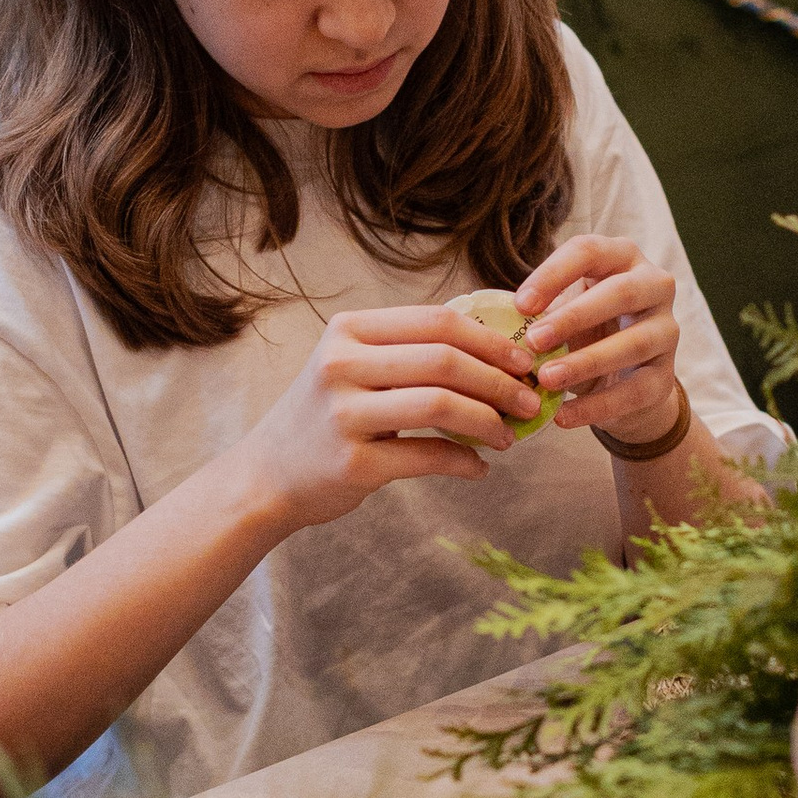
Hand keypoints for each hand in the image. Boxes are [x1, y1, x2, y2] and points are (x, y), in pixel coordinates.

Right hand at [234, 303, 540, 533]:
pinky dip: (464, 462)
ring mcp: (343, 413)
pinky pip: (427, 457)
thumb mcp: (352, 366)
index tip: (524, 360)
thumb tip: (497, 349)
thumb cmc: (325, 415)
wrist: (267, 475)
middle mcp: (341, 364)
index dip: (491, 339)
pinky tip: (479, 467)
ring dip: (489, 421)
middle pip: (444, 360)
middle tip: (529, 401)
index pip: (437, 321)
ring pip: (440, 405)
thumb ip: (409, 351)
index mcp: (348, 331)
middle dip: (500, 381)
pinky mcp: (352, 463)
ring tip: (510, 436)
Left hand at [515, 232, 681, 447]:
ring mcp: (666, 331)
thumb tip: (493, 325)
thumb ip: (538, 311)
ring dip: (586, 362)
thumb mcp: (564, 309)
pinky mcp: (665, 376)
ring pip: (633, 343)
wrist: (625, 379)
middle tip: (534, 341)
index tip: (520, 306)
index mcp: (622, 257)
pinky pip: (634, 391)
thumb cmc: (586, 328)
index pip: (589, 251)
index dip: (553, 275)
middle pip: (620, 293)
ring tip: (546, 380)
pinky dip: (596, 407)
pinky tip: (563, 416)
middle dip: (574, 317)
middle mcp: (654, 286)